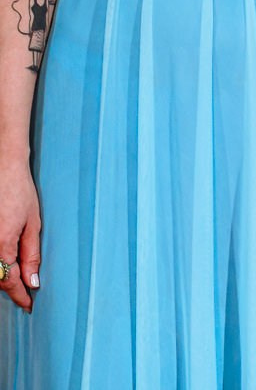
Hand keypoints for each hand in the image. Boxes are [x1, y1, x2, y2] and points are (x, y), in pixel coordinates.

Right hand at [0, 169, 39, 311]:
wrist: (3, 170)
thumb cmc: (21, 193)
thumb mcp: (33, 223)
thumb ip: (31, 254)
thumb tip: (33, 281)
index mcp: (2, 243)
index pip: (9, 280)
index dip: (19, 295)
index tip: (28, 304)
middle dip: (10, 289)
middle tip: (25, 297)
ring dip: (1, 278)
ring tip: (17, 284)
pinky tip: (6, 266)